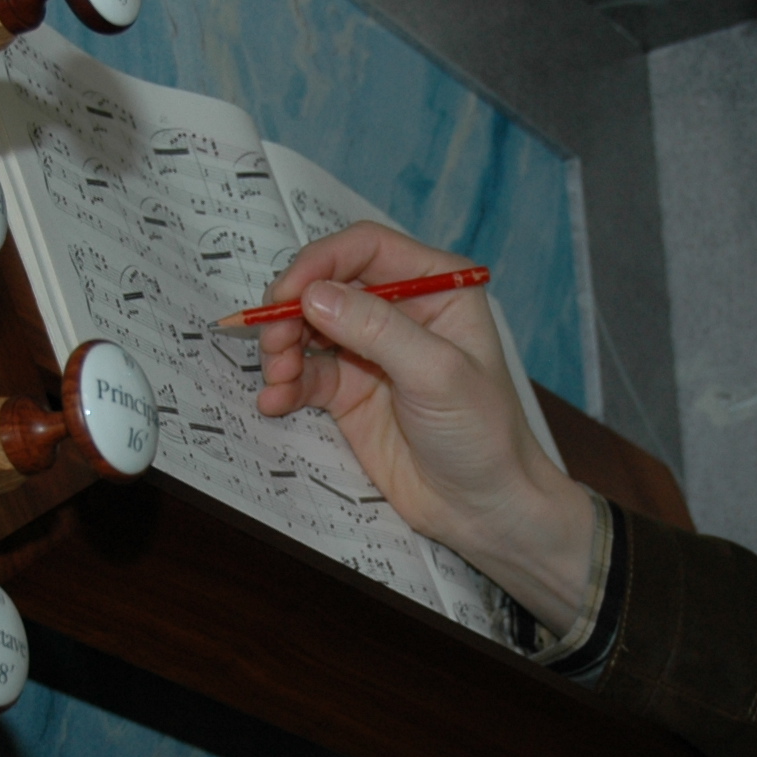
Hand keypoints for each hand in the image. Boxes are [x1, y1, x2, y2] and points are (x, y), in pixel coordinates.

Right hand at [253, 223, 598, 630]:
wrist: (484, 509)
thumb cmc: (482, 434)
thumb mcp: (437, 374)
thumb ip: (376, 330)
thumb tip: (313, 296)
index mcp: (436, 286)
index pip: (365, 248)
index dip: (319, 262)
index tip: (285, 294)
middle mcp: (401, 309)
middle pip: (327, 284)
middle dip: (292, 310)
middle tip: (273, 344)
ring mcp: (372, 351)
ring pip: (309, 328)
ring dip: (282, 348)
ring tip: (276, 380)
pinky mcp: (351, 392)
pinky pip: (305, 375)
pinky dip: (284, 385)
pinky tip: (275, 403)